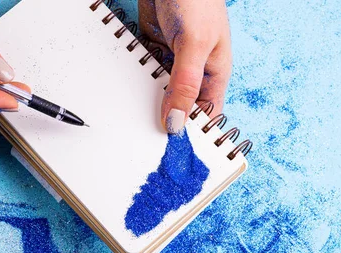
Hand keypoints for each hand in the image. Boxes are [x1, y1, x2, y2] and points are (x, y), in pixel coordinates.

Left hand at [139, 0, 231, 133]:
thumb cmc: (196, 0)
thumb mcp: (195, 46)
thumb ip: (185, 85)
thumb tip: (177, 122)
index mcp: (214, 75)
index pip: (206, 115)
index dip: (192, 133)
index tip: (172, 149)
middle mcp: (195, 72)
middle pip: (180, 107)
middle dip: (166, 119)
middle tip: (145, 137)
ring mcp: (173, 61)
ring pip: (160, 92)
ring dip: (147, 99)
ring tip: (131, 115)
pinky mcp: (154, 49)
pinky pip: (144, 73)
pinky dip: (135, 79)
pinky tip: (126, 87)